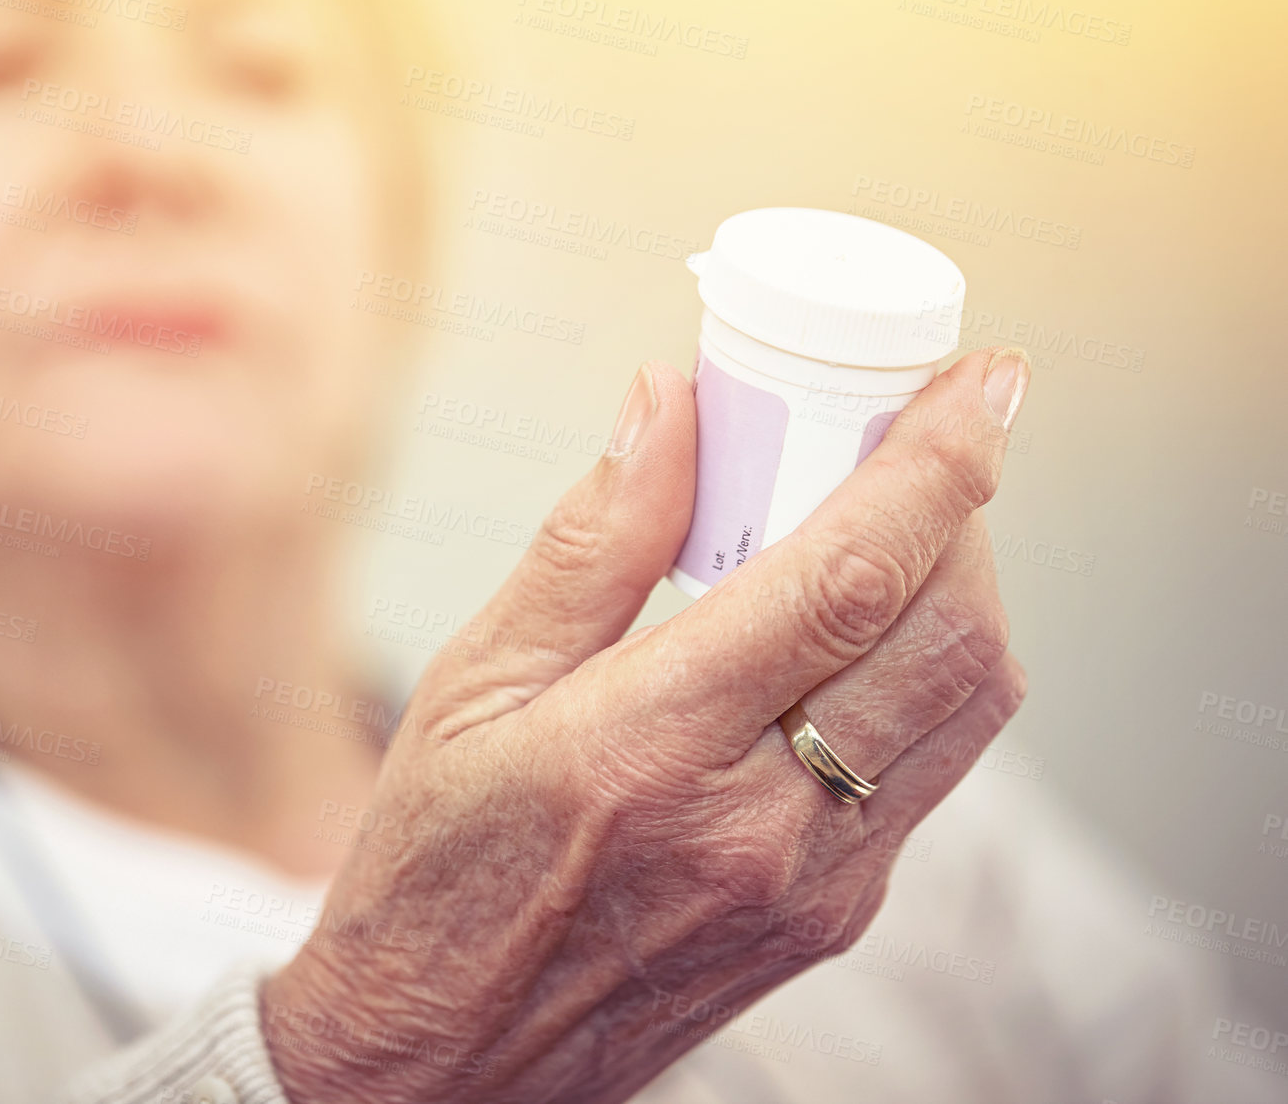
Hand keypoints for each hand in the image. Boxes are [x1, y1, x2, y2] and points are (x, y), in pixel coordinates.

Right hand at [262, 348, 1032, 1103]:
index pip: (845, 582)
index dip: (936, 464)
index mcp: (647, 750)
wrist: (444, 1060)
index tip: (979, 379)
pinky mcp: (833, 919)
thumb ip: (588, 542)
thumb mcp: (472, 685)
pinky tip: (853, 634)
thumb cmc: (436, 869)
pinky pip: (928, 771)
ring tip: (887, 521)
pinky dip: (923, 671)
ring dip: (959, 587)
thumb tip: (669, 403)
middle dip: (960, 507)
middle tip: (911, 435)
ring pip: (964, 706)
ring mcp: (813, 887)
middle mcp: (757, 829)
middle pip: (944, 635)